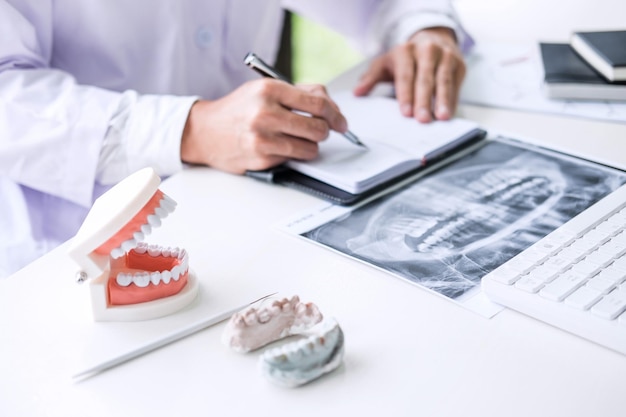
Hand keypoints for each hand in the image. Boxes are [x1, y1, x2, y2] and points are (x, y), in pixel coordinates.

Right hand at [180, 79, 348, 173]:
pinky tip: (281, 147)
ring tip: (300, 140)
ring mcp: (262, 137)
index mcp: (269, 89)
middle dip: (325, 131)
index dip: (335, 115)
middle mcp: (265, 112)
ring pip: (310, 147)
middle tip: (321, 132)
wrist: (205, 131)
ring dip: (311, 146)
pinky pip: (293, 158)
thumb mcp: (265, 90)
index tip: (341, 122)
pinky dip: (294, 154)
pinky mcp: (261, 157)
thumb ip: (300, 93)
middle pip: (318, 127)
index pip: (317, 104)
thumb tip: (332, 107)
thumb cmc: (239, 110)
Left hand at [353, 27, 465, 122]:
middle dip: (424, 100)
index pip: (405, 75)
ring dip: (443, 100)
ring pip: (444, 81)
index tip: (406, 113)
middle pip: (425, 79)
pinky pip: (456, 85)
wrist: (433, 38)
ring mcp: (446, 56)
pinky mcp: (459, 65)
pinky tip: (450, 113)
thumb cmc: (406, 57)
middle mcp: (427, 50)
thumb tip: (357, 92)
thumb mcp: (385, 63)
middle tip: (422, 119)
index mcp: (405, 50)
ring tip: (442, 117)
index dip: (406, 95)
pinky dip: (453, 100)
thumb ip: (370, 78)